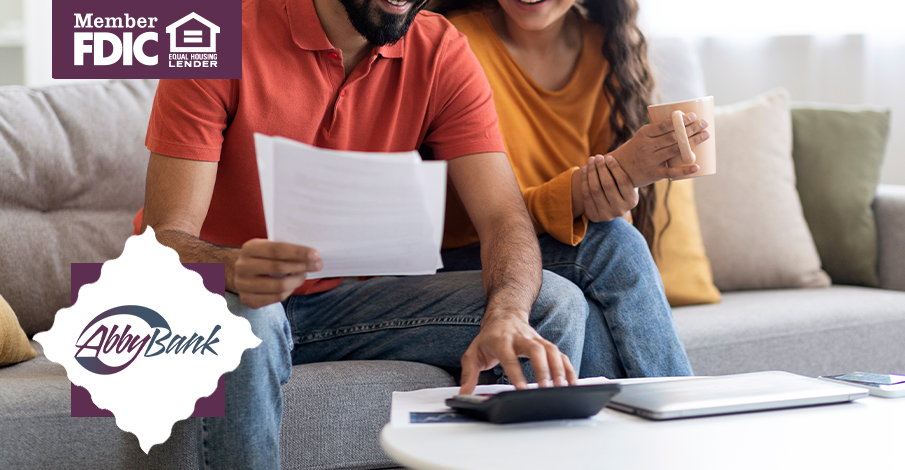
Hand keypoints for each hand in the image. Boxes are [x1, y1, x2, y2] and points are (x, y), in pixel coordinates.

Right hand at [232, 239, 322, 308]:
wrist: (239, 273)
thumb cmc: (262, 257)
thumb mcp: (267, 247)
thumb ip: (284, 249)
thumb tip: (312, 254)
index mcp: (249, 248)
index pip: (277, 249)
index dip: (297, 252)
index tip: (315, 254)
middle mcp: (243, 266)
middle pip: (279, 268)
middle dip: (302, 266)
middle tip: (318, 265)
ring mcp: (243, 285)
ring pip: (279, 286)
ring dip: (297, 280)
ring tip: (304, 275)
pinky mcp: (248, 300)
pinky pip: (276, 298)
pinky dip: (289, 291)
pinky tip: (293, 285)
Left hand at [459, 312, 577, 394]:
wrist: (504, 315)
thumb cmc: (489, 337)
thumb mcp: (473, 353)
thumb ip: (468, 374)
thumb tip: (463, 394)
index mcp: (501, 340)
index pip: (509, 358)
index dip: (516, 373)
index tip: (522, 389)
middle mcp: (521, 338)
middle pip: (536, 350)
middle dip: (543, 369)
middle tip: (546, 388)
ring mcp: (536, 340)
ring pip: (551, 350)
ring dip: (559, 368)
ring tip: (562, 387)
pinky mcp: (546, 344)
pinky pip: (560, 355)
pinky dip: (568, 369)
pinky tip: (572, 383)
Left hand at [572, 154, 639, 221]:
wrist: (610, 207)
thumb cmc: (621, 188)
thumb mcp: (628, 182)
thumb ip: (628, 171)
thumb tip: (631, 153)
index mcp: (632, 201)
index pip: (623, 181)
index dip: (615, 168)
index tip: (608, 157)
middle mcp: (620, 210)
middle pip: (608, 185)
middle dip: (601, 168)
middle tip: (597, 157)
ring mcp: (606, 215)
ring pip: (595, 189)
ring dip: (591, 172)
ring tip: (590, 160)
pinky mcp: (594, 216)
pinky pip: (587, 195)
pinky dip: (584, 180)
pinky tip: (584, 169)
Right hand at [609, 112, 709, 187]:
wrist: (617, 170)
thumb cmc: (635, 150)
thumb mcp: (641, 137)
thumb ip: (659, 132)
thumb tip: (684, 123)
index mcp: (644, 134)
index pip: (664, 125)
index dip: (679, 120)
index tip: (693, 115)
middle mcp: (647, 146)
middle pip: (673, 136)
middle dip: (691, 129)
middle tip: (705, 123)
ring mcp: (650, 160)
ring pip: (675, 150)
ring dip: (693, 142)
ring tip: (705, 135)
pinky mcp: (653, 174)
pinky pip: (671, 172)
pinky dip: (684, 170)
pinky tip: (696, 166)